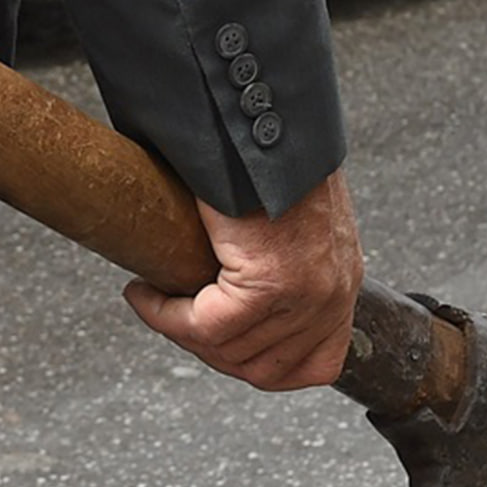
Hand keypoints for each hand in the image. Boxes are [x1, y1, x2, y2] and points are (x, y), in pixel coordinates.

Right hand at [123, 170, 363, 391]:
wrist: (261, 118)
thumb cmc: (265, 156)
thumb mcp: (290, 225)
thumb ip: (279, 269)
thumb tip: (225, 296)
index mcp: (341, 281)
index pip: (312, 365)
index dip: (255, 365)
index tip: (214, 344)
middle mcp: (334, 294)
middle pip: (263, 368)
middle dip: (204, 350)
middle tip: (166, 317)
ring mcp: (308, 293)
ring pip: (229, 350)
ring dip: (177, 330)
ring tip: (150, 300)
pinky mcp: (272, 282)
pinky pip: (207, 325)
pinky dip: (165, 315)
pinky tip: (144, 293)